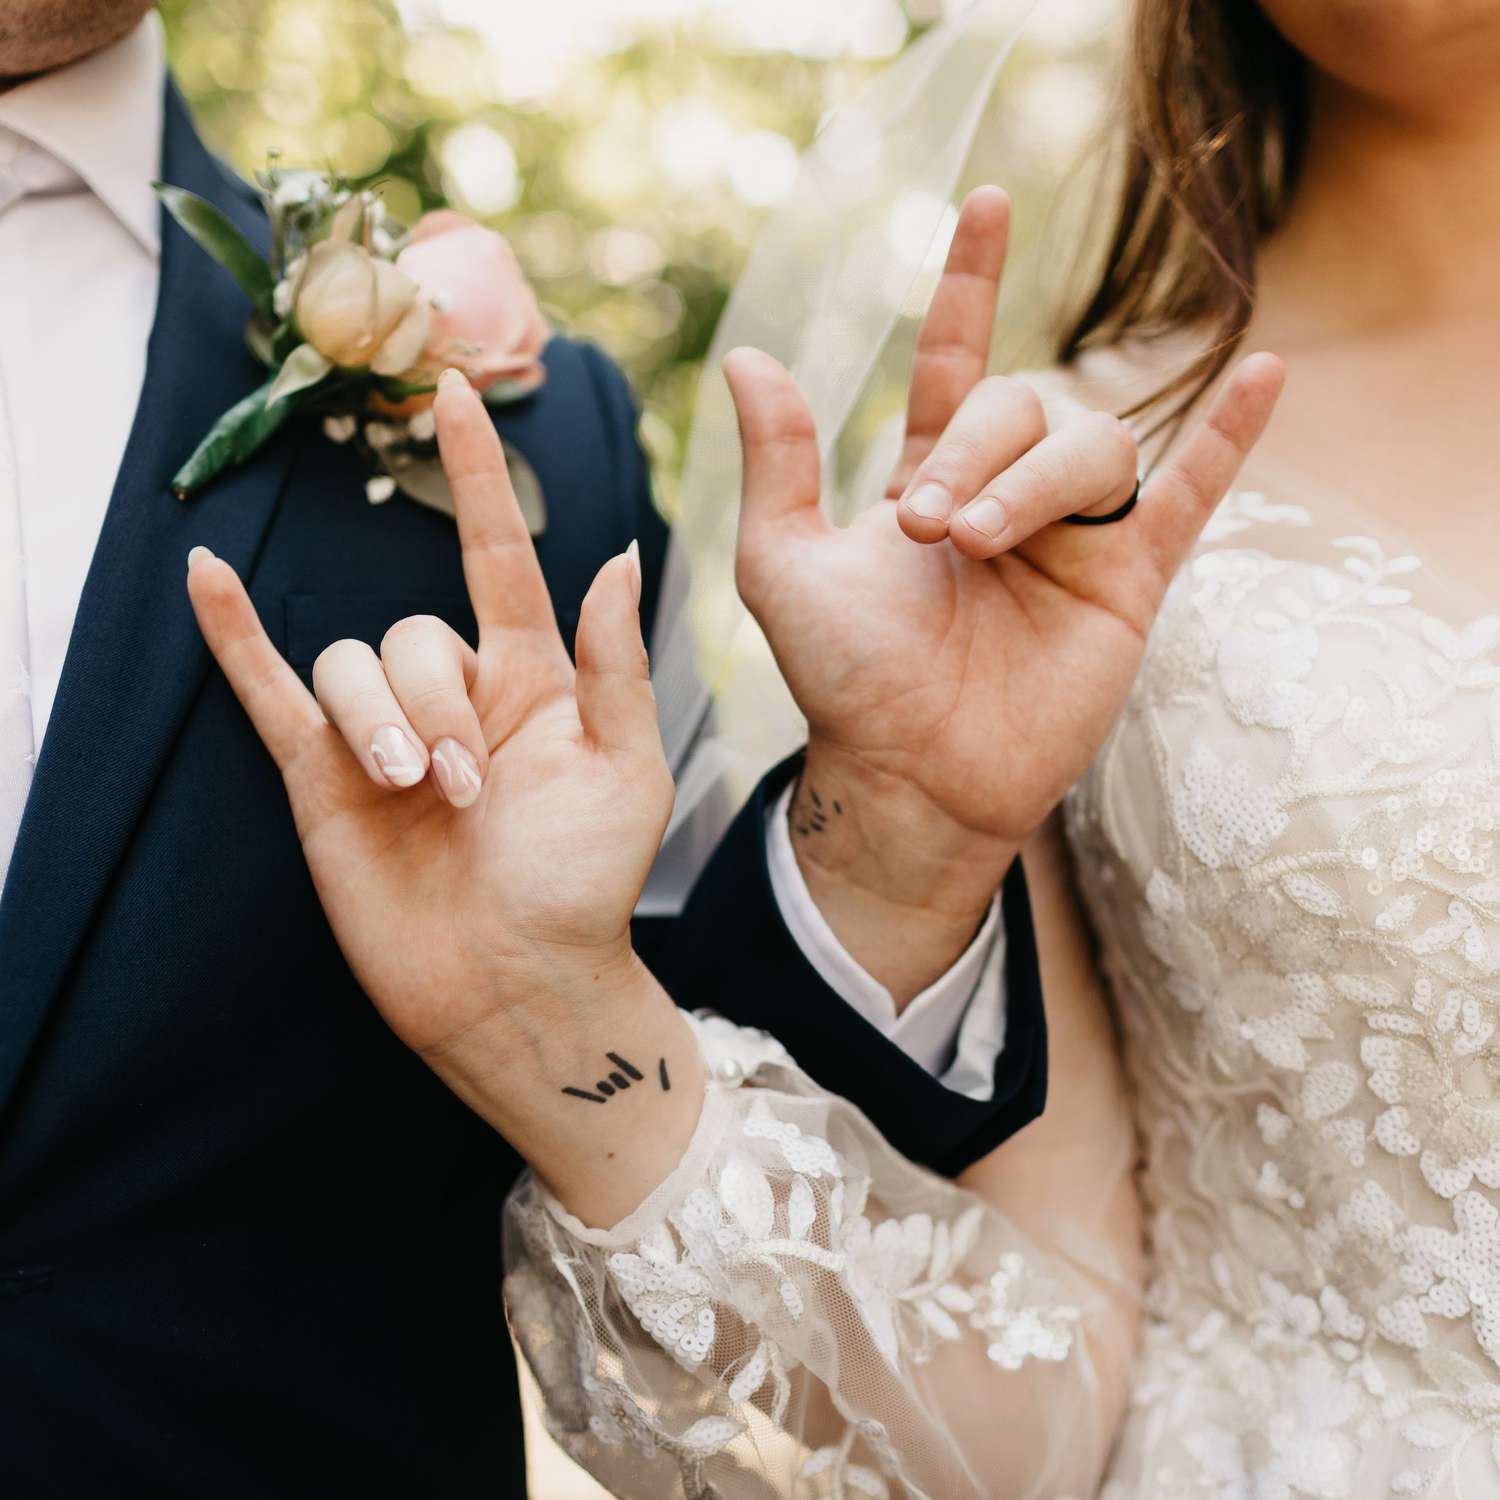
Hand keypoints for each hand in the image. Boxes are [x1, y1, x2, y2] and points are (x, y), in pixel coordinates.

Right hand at [187, 371, 700, 1219]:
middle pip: (412, 633)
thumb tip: (613, 556)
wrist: (519, 984)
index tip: (458, 392)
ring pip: (350, 667)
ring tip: (418, 798)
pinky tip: (206, 578)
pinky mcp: (322, 777)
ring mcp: (383, 733)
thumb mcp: (626, 771)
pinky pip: (270, 689)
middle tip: (467, 794)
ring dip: (380, 723)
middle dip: (434, 707)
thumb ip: (613, 665)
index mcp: (529, 681)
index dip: (479, 477)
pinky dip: (236, 636)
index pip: (496, 556)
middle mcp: (452, 694)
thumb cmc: (588, 884)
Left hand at [727, 187, 1282, 992]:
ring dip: (1036, 483)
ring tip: (981, 546)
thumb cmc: (842, 681)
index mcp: (931, 476)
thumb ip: (779, 465)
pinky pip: (1192, 495)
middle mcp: (1007, 494)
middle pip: (1022, 408)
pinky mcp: (1129, 584)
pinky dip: (1229, 438)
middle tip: (930, 530)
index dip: (971, 284)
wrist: (910, 778)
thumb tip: (749, 358)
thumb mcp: (785, 566)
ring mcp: (1073, 537)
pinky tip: (1266, 374)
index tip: (987, 203)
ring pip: (1091, 448)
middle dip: (975, 455)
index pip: (957, 360)